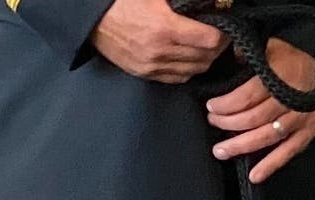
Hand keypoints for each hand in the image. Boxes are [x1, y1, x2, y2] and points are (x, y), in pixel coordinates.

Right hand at [91, 0, 225, 83]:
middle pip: (206, 57)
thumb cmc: (122, 0)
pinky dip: (189, 69)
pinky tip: (189, 57)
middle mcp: (160, 51)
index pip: (210, 40)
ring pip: (195, 70)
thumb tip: (210, 2)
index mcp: (164, 26)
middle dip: (217, 48)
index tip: (224, 28)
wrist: (90, 16)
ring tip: (205, 47)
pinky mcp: (145, 73)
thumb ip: (182, 0)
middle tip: (218, 37)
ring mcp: (153, 65)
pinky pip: (179, 77)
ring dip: (205, 60)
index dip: (222, 34)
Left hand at [207, 39, 314, 183]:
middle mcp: (289, 102)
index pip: (247, 96)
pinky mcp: (306, 136)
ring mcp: (298, 122)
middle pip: (253, 118)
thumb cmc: (301, 64)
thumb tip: (233, 56)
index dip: (226, 105)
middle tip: (213, 124)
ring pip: (266, 138)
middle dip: (228, 124)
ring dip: (242, 146)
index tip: (211, 107)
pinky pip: (287, 153)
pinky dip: (270, 165)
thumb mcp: (276, 47)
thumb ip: (253, 52)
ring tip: (222, 151)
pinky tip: (255, 175)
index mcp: (280, 79)